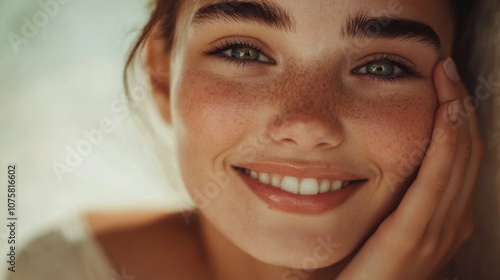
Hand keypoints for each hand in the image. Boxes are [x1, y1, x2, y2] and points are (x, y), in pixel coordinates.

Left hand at [336, 58, 484, 279]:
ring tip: (449, 79)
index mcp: (445, 221)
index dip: (459, 119)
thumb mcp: (387, 228)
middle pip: (467, 154)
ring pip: (459, 161)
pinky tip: (446, 115)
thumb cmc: (363, 268)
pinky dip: (447, 145)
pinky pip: (436, 182)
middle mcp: (450, 224)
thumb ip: (397, 200)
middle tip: (448, 70)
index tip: (446, 84)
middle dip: (460, 107)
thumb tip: (386, 161)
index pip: (462, 160)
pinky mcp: (412, 235)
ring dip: (456, 115)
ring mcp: (436, 232)